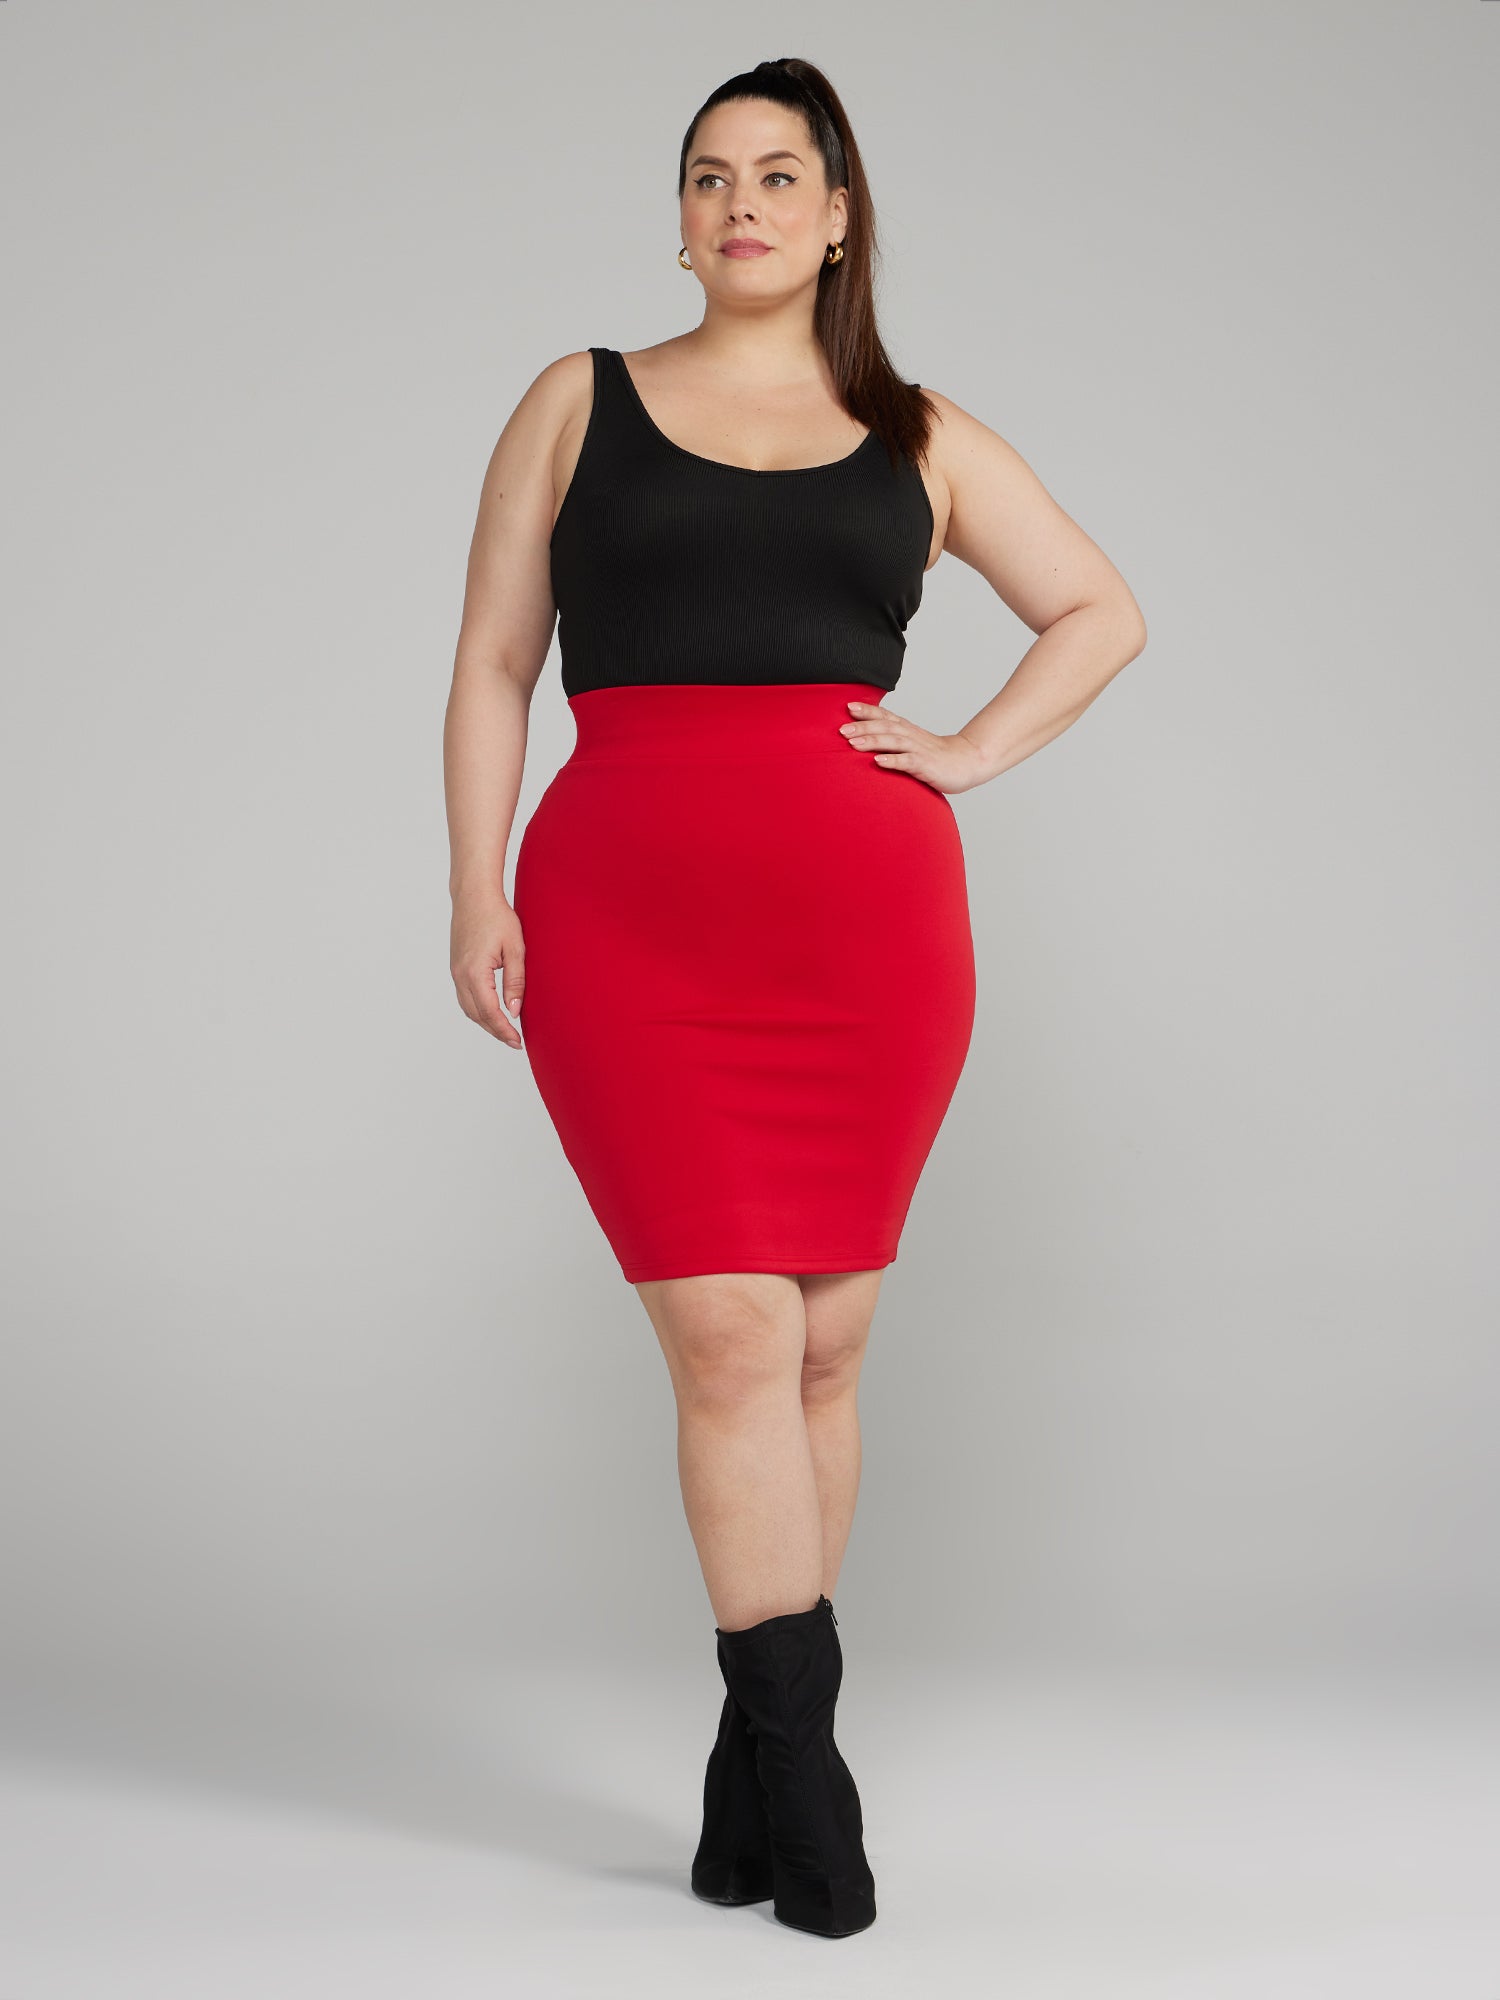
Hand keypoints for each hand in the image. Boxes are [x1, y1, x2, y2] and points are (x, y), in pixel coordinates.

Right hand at [451, 893, 524, 1047]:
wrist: (474, 896)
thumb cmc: (497, 917)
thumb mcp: (515, 949)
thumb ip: (515, 981)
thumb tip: (514, 1011)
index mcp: (475, 972)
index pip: (489, 1012)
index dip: (504, 1030)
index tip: (517, 1042)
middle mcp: (460, 975)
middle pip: (476, 1015)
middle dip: (495, 1031)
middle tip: (514, 1041)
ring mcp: (455, 972)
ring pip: (468, 1008)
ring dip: (485, 1022)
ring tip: (505, 1030)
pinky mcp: (456, 967)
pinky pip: (464, 997)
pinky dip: (477, 1010)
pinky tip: (491, 1012)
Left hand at [838, 701, 990, 794]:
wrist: (967, 762)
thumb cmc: (935, 755)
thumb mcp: (912, 744)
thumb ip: (892, 740)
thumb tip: (866, 739)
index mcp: (907, 730)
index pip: (885, 716)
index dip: (867, 710)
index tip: (848, 706)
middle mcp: (911, 736)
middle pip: (885, 727)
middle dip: (863, 726)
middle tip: (841, 729)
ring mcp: (918, 750)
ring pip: (893, 742)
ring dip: (872, 741)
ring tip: (853, 743)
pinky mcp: (925, 766)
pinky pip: (907, 762)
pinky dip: (893, 761)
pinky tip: (878, 761)